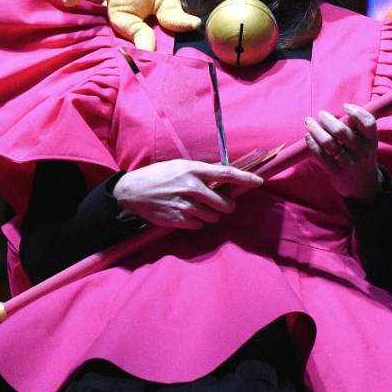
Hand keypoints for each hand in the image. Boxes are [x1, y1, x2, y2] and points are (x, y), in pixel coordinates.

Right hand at [112, 159, 262, 227]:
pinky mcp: (177, 219)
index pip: (226, 173)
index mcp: (193, 170)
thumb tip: (224, 176)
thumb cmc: (158, 176)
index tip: (259, 182)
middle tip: (221, 205)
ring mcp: (184, 204)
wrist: (132, 191)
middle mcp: (191, 187)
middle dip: (226, 206)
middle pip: (224, 203)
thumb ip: (202, 172)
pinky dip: (197, 222)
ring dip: (210, 215)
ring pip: (212, 216)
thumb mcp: (180, 166)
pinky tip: (187, 214)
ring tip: (196, 208)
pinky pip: (199, 225)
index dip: (245, 178)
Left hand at [305, 103, 384, 201]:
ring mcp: (348, 163)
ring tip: (309, 122)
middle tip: (321, 114)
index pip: (368, 123)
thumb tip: (337, 113)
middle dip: (327, 120)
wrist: (363, 186)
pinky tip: (309, 137)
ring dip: (315, 130)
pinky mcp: (335, 172)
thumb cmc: (361, 155)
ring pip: (328, 143)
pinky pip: (320, 155)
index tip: (345, 106)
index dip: (356, 112)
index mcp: (372, 141)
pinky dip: (312, 143)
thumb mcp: (367, 142)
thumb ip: (357, 127)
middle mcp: (362, 152)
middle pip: (342, 132)